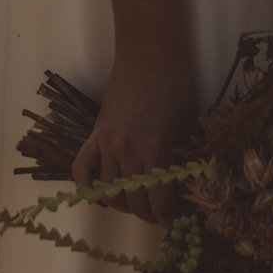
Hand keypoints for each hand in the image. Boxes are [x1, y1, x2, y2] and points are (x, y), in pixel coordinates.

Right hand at [70, 44, 199, 223]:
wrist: (150, 53)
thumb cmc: (177, 84)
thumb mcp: (190, 123)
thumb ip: (187, 155)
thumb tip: (190, 182)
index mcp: (155, 152)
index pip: (158, 201)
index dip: (167, 216)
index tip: (174, 219)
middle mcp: (127, 153)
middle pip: (133, 202)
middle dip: (147, 213)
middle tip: (158, 212)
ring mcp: (106, 144)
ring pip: (109, 192)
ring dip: (124, 203)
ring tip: (137, 202)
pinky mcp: (94, 134)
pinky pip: (82, 170)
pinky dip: (87, 187)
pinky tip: (101, 193)